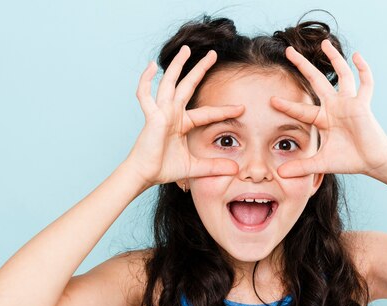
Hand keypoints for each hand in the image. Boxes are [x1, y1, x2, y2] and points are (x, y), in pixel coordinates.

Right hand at [124, 45, 244, 185]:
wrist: (145, 174)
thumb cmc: (164, 169)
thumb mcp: (195, 167)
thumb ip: (214, 167)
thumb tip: (235, 169)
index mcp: (182, 123)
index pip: (207, 113)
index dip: (224, 110)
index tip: (241, 108)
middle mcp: (172, 113)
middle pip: (188, 85)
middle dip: (200, 69)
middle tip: (213, 54)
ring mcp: (161, 113)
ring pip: (170, 83)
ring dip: (177, 65)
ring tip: (186, 50)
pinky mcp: (152, 117)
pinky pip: (145, 94)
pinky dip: (146, 80)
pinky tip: (150, 66)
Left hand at [270, 39, 386, 177]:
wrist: (371, 162)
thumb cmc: (349, 160)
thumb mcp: (321, 164)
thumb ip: (301, 167)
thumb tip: (280, 175)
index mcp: (323, 118)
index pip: (301, 109)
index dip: (287, 105)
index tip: (272, 100)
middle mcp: (335, 106)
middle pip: (315, 81)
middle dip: (302, 66)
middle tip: (288, 51)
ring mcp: (349, 103)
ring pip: (341, 75)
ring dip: (334, 58)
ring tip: (325, 42)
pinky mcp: (362, 105)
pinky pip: (365, 84)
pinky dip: (363, 69)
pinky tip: (357, 56)